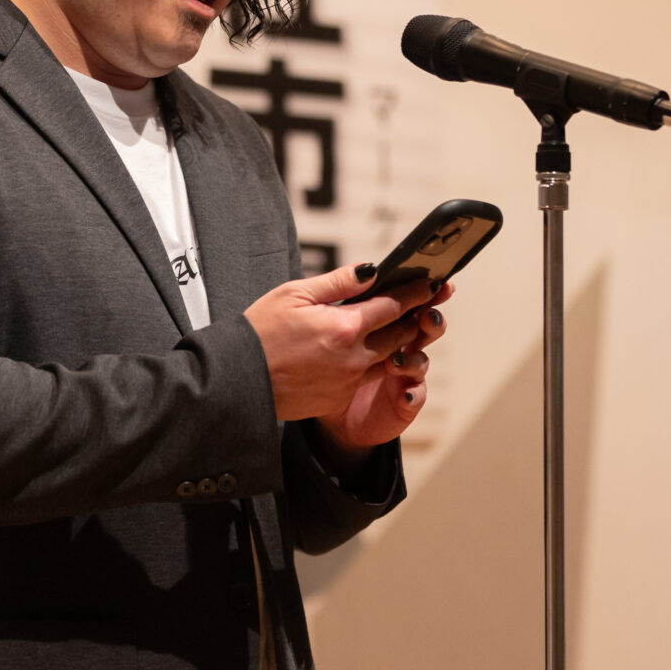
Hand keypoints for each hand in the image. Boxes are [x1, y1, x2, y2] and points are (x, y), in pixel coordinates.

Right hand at [242, 265, 437, 422]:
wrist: (238, 380)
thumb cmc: (259, 332)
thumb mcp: (294, 294)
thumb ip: (338, 282)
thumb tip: (371, 271)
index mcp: (344, 326)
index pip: (393, 305)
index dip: (416, 293)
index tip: (432, 284)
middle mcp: (354, 357)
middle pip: (399, 334)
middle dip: (414, 317)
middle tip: (426, 304)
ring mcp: (348, 381)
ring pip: (388, 359)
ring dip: (398, 342)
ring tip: (401, 327)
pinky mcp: (339, 398)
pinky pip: (366, 378)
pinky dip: (372, 364)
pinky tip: (365, 353)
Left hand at [312, 283, 450, 458]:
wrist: (306, 403)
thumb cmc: (307, 357)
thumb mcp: (316, 316)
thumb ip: (340, 290)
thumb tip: (369, 269)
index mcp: (377, 324)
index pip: (403, 303)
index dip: (419, 293)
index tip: (431, 282)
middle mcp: (395, 347)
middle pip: (421, 329)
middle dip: (428, 320)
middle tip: (426, 313)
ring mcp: (401, 375)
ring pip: (420, 361)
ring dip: (416, 357)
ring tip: (401, 356)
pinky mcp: (400, 402)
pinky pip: (414, 397)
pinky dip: (414, 394)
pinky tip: (405, 393)